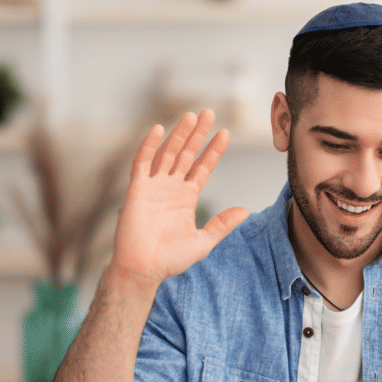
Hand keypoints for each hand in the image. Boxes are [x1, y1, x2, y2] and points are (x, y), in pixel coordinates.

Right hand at [110, 109, 248, 287]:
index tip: (225, 133)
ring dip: (179, 134)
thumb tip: (244, 210)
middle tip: (209, 113)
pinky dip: (149, 145)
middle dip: (198, 134)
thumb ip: (222, 225)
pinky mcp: (137, 189)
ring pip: (168, 153)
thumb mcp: (203, 241)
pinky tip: (158, 129)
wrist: (143, 268)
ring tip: (191, 116)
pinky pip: (142, 162)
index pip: (202, 167)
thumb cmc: (171, 259)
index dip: (213, 151)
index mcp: (186, 198)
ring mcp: (154, 186)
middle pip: (186, 154)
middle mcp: (171, 188)